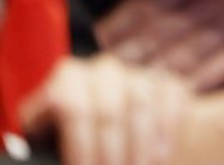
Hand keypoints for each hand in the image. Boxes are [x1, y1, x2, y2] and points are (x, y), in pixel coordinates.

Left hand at [19, 55, 190, 164]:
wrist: (111, 131)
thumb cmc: (74, 143)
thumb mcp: (54, 143)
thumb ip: (51, 149)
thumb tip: (48, 160)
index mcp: (65, 83)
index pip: (71, 107)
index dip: (79, 145)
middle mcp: (101, 72)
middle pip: (108, 110)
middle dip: (111, 152)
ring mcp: (137, 75)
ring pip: (141, 106)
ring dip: (140, 147)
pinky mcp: (166, 83)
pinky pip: (170, 102)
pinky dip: (166, 133)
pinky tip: (160, 157)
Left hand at [97, 0, 223, 91]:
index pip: (144, 5)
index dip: (118, 28)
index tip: (101, 44)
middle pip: (154, 35)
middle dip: (126, 59)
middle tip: (104, 78)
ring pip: (179, 57)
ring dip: (150, 78)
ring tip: (128, 94)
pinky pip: (214, 72)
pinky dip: (189, 87)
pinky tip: (171, 99)